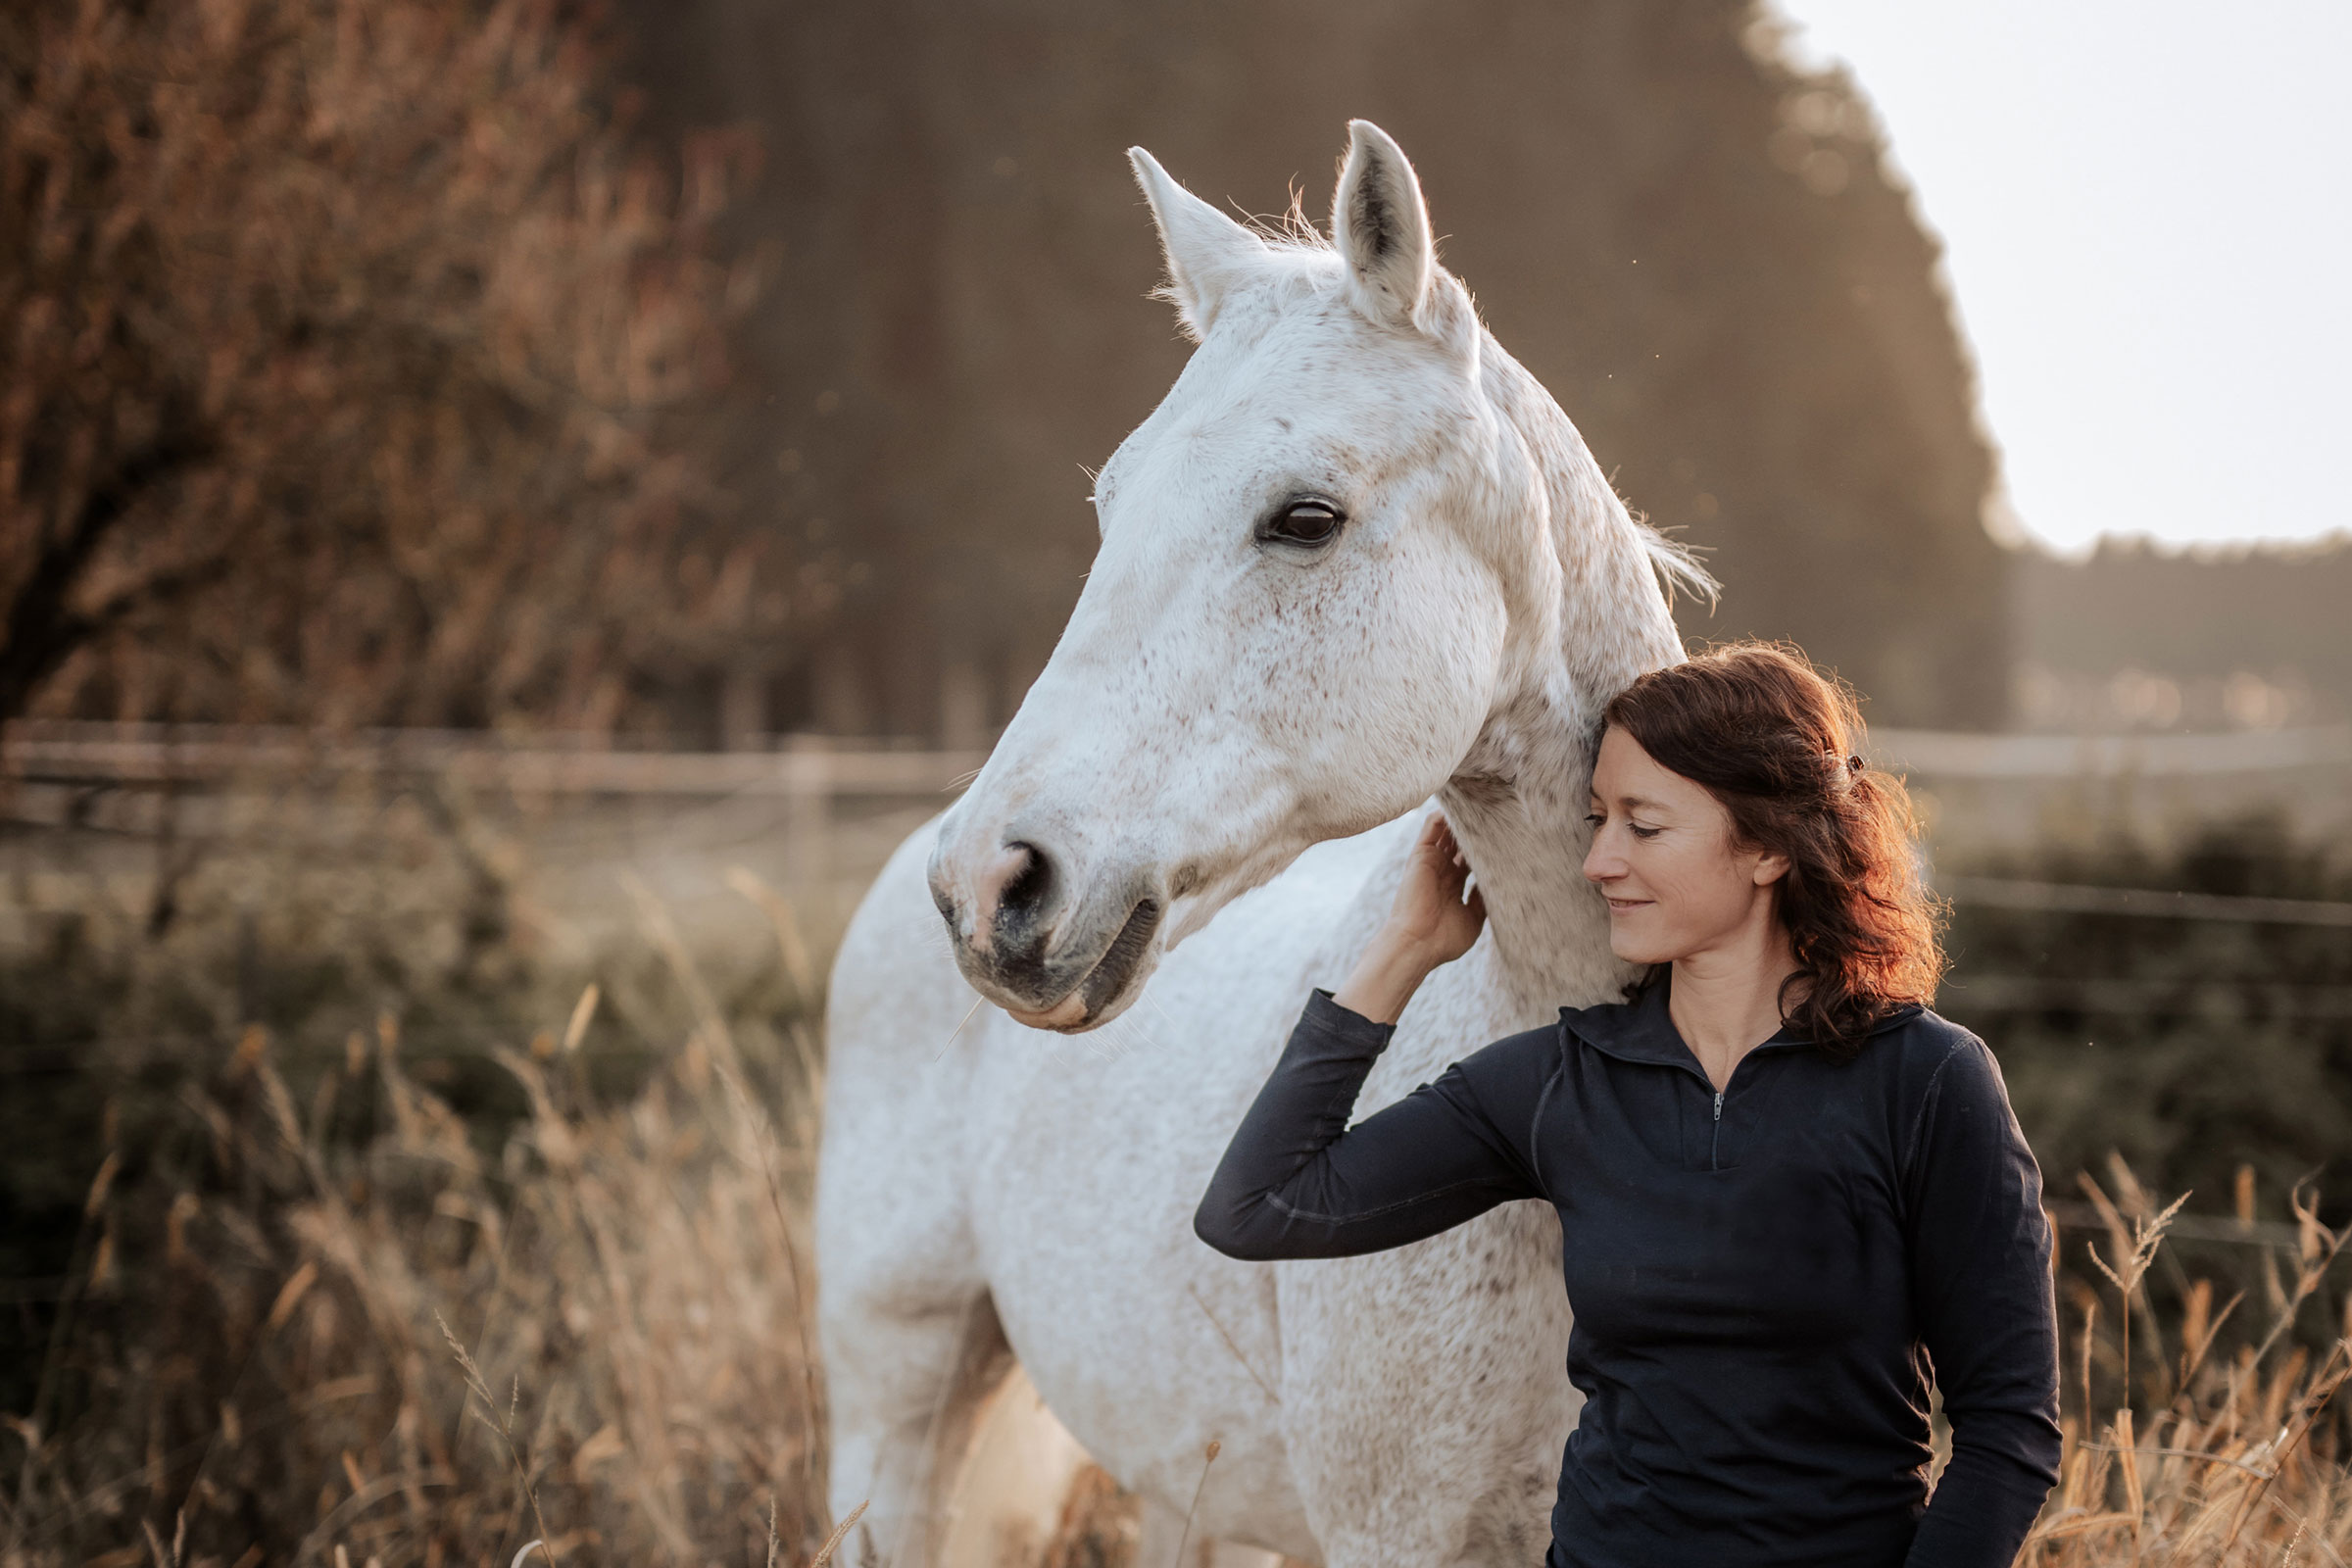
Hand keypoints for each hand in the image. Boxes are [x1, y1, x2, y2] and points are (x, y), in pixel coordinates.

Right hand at [1386, 812, 1486, 965]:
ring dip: (1463, 820)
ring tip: (1485, 804)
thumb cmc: (1444, 939)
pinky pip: (1431, 827)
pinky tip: (1461, 804)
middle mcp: (1443, 871)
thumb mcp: (1473, 920)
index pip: (1473, 861)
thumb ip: (1483, 899)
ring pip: (1448, 832)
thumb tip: (1499, 881)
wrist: (1417, 942)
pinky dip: (1442, 815)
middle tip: (1501, 816)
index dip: (1489, 850)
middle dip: (1479, 832)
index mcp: (1454, 887)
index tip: (1509, 839)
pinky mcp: (1421, 854)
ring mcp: (1432, 862)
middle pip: (1463, 844)